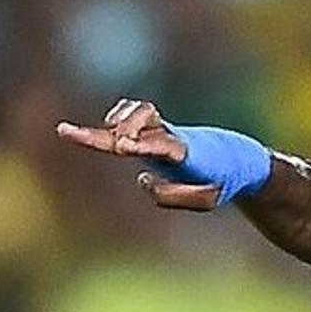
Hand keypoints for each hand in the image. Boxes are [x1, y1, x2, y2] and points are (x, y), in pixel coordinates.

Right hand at [54, 99, 223, 211]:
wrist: (237, 159)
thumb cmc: (219, 182)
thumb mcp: (205, 201)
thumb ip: (172, 196)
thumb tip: (143, 178)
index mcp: (187, 154)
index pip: (162, 146)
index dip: (142, 145)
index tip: (122, 147)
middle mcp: (172, 136)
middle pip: (144, 122)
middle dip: (119, 128)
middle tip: (73, 133)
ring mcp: (164, 129)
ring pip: (139, 111)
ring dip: (120, 119)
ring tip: (99, 132)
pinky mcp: (157, 129)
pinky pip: (135, 111)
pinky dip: (120, 114)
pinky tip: (109, 126)